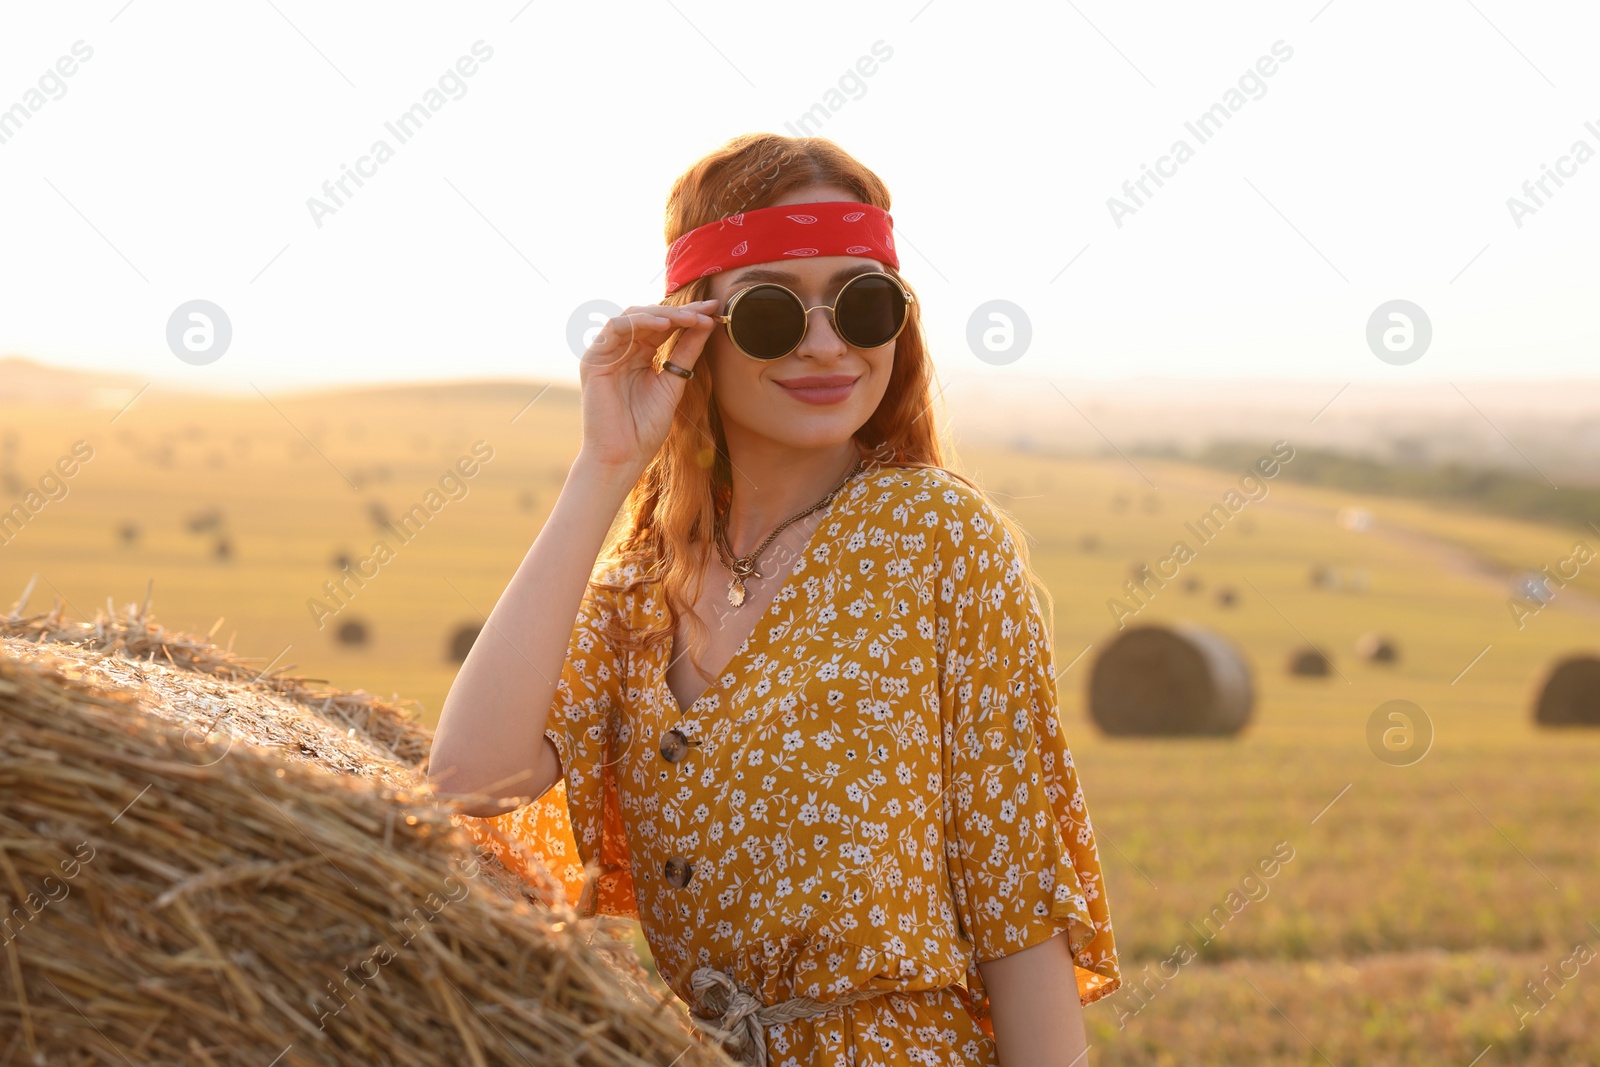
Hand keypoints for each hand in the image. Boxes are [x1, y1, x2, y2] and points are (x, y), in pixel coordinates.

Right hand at [576, 297, 721, 473]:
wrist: (623, 456)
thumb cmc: (645, 428)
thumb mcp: (673, 383)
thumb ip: (686, 353)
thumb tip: (707, 324)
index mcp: (639, 356)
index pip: (664, 327)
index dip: (689, 317)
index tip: (715, 310)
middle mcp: (622, 351)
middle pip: (650, 318)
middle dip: (681, 312)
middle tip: (707, 309)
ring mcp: (606, 354)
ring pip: (632, 317)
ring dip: (662, 313)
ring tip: (689, 318)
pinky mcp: (594, 359)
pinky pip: (615, 328)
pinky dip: (639, 321)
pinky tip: (663, 324)